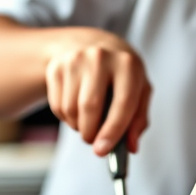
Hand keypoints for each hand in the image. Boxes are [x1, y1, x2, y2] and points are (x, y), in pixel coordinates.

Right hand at [45, 29, 150, 155]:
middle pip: (90, 107)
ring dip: (78, 126)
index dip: (113, 131)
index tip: (102, 151)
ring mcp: (75, 60)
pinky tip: (76, 108)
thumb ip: (139, 119)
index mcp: (128, 64)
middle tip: (94, 141)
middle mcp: (100, 57)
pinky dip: (67, 117)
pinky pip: (57, 106)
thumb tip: (131, 146)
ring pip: (71, 109)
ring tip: (88, 120)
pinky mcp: (56, 67)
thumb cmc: (120, 73)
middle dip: (91, 133)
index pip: (122, 103)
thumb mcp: (139, 89)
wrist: (90, 43)